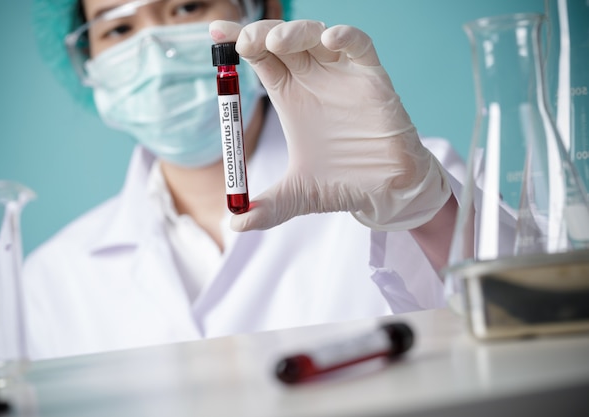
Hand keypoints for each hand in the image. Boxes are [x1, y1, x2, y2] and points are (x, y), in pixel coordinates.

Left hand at [210, 20, 450, 231]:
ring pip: (316, 35)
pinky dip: (346, 37)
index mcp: (291, 97)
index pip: (260, 59)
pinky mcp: (372, 77)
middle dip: (260, 33)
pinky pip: (360, 46)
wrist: (385, 191)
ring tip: (277, 43)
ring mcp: (342, 74)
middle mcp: (313, 80)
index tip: (216, 34)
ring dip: (295, 32)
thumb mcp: (297, 196)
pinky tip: (330, 40)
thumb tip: (235, 223)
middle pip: (282, 40)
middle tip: (242, 42)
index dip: (239, 43)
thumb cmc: (342, 183)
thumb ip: (268, 208)